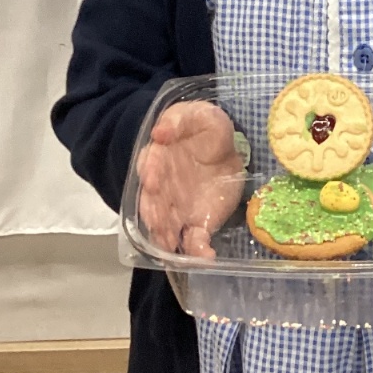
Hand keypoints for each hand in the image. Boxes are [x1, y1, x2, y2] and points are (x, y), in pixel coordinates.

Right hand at [136, 101, 244, 258]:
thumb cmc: (203, 129)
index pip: (150, 165)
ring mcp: (178, 207)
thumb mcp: (195, 116)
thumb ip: (177, 121)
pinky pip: (194, 238)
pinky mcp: (198, 221)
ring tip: (172, 246)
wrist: (223, 148)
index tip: (152, 180)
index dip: (151, 173)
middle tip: (159, 222)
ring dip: (167, 236)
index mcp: (159, 157)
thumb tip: (160, 132)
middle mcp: (162, 187)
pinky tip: (205, 257)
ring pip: (166, 225)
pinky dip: (198, 250)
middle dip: (154, 213)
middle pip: (153, 202)